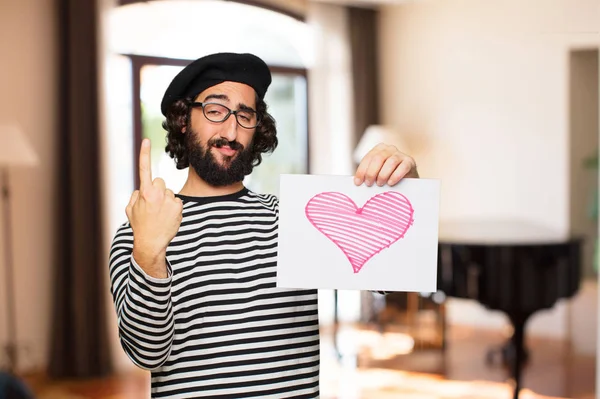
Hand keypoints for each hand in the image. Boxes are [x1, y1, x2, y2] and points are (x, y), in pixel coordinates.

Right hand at [126, 139, 182, 277]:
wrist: (152, 243)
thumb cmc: (140, 226)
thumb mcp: (130, 210)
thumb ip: (135, 196)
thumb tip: (141, 189)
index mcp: (144, 192)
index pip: (144, 169)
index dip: (144, 154)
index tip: (146, 140)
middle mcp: (158, 194)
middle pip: (160, 182)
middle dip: (158, 190)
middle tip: (154, 205)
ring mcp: (170, 200)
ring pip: (169, 193)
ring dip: (166, 201)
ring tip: (160, 215)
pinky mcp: (179, 207)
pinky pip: (176, 201)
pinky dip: (173, 208)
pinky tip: (168, 218)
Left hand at [353, 143, 418, 186]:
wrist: (407, 181)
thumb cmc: (388, 177)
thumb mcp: (376, 174)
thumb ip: (368, 174)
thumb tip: (356, 182)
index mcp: (379, 149)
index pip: (368, 158)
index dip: (361, 170)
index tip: (358, 182)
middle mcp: (390, 149)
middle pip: (378, 158)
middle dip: (371, 172)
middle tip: (369, 184)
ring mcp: (401, 154)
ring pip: (390, 162)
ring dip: (383, 174)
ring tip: (380, 184)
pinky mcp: (410, 162)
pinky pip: (402, 167)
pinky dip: (395, 176)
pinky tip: (390, 183)